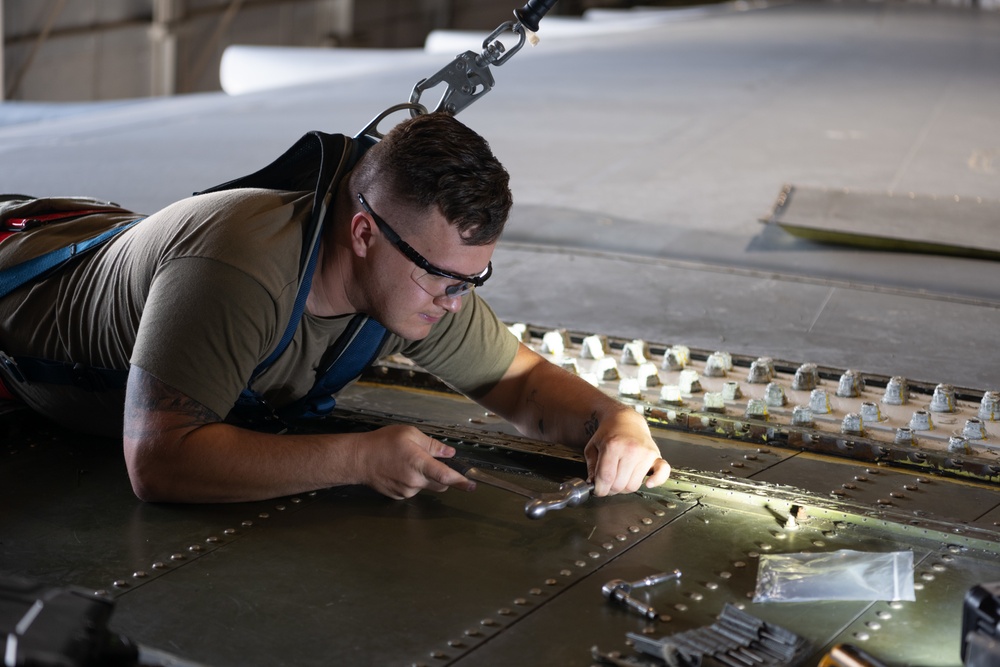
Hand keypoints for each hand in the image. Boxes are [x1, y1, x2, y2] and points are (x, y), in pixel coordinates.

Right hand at [352, 425, 475, 498]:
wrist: (358, 459)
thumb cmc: (381, 443)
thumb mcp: (409, 434)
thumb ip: (432, 444)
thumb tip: (449, 452)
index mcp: (419, 463)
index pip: (446, 476)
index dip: (461, 481)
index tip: (472, 484)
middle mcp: (414, 481)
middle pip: (441, 484)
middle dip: (443, 476)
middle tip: (432, 462)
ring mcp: (407, 490)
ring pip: (426, 486)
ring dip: (425, 477)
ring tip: (408, 462)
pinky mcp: (399, 496)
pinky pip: (414, 489)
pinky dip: (413, 481)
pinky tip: (400, 470)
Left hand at [583, 409, 670, 496]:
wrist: (626, 420)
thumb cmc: (609, 434)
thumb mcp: (592, 447)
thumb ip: (591, 467)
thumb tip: (593, 484)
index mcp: (613, 446)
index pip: (606, 478)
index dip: (599, 489)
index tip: (598, 490)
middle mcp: (631, 449)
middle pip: (619, 485)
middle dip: (610, 489)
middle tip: (607, 484)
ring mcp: (645, 453)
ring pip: (634, 485)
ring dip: (625, 487)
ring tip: (619, 478)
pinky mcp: (656, 455)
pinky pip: (662, 473)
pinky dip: (657, 481)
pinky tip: (648, 483)